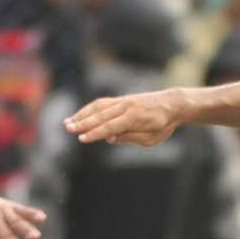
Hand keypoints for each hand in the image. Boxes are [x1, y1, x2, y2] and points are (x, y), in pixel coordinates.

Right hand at [65, 88, 185, 144]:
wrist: (172, 104)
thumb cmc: (163, 124)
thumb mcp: (150, 138)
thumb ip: (129, 137)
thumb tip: (109, 138)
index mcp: (135, 118)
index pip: (110, 126)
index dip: (95, 133)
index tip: (81, 138)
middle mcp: (126, 106)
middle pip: (101, 115)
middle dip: (83, 123)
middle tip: (68, 129)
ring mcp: (123, 101)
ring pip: (98, 107)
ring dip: (81, 114)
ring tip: (67, 122)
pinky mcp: (121, 99)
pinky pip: (102, 103)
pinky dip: (89, 109)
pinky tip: (79, 115)